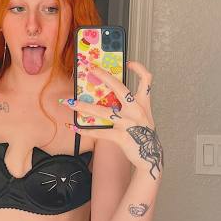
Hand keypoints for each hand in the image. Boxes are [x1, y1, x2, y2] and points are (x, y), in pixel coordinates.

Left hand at [68, 61, 163, 179]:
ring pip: (102, 111)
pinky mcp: (121, 137)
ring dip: (83, 106)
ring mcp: (129, 123)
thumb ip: (132, 105)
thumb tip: (110, 96)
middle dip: (104, 76)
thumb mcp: (143, 116)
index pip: (147, 79)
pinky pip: (99, 132)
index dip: (139, 69)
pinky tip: (73, 127)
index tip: (128, 63)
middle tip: (91, 69)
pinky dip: (85, 130)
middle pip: (120, 88)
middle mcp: (137, 110)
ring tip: (70, 102)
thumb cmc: (143, 135)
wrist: (150, 157)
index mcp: (143, 103)